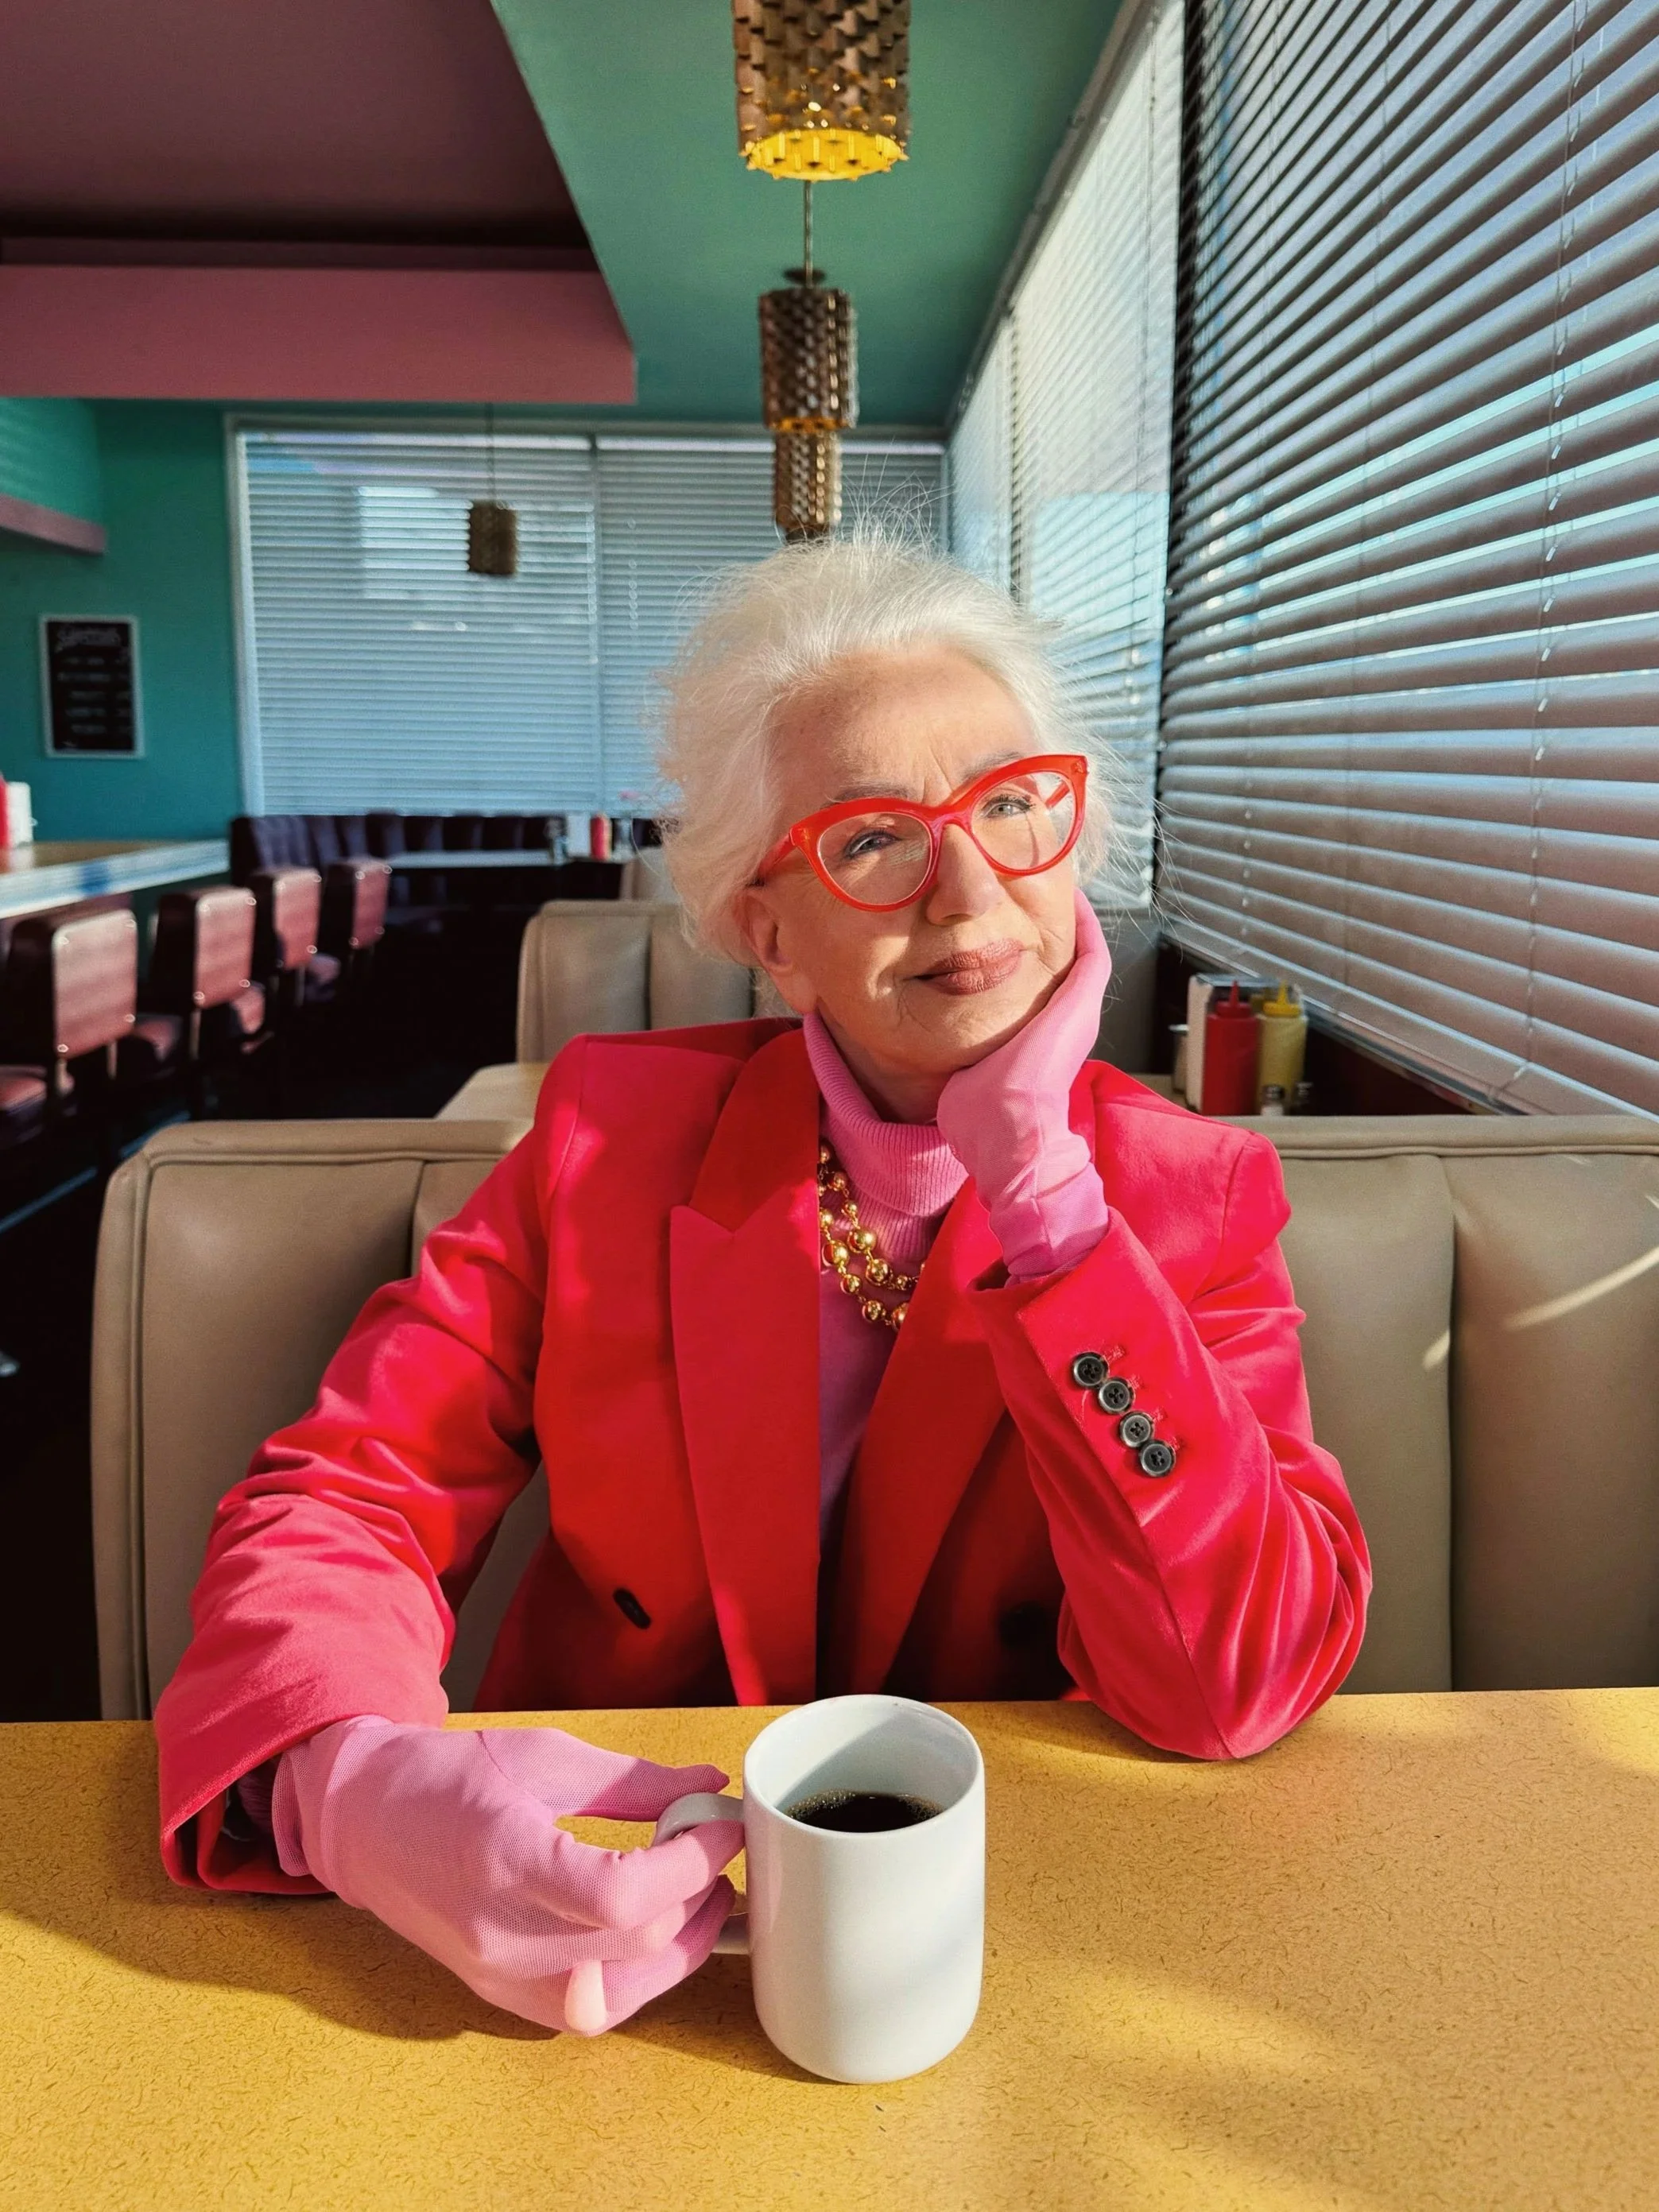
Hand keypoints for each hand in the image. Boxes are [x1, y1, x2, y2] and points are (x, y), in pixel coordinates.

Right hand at [273, 1717, 741, 2035]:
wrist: (366, 1821)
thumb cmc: (447, 1778)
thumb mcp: (542, 1754)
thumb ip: (631, 1780)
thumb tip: (707, 1784)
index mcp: (507, 1858)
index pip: (623, 1896)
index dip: (692, 1863)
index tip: (722, 1824)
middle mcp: (501, 1934)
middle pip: (635, 1941)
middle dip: (696, 1889)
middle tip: (711, 1842)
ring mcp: (499, 1977)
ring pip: (624, 1993)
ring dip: (680, 1945)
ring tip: (700, 1892)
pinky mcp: (501, 1998)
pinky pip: (591, 2012)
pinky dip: (638, 1977)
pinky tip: (656, 1932)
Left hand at [935, 891, 1110, 1277]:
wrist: (1009, 1135)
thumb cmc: (979, 1118)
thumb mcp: (960, 1068)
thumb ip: (951, 1046)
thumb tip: (915, 1037)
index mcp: (1037, 1036)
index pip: (1035, 985)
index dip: (1023, 954)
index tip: (1000, 925)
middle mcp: (1064, 1021)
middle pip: (1060, 962)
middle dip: (1044, 927)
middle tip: (1025, 893)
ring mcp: (1077, 1011)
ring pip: (1081, 951)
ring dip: (1066, 919)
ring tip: (1048, 882)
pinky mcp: (1082, 1002)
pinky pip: (1093, 949)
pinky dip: (1085, 921)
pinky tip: (1070, 891)